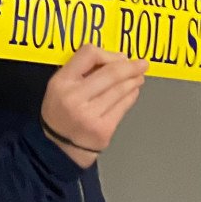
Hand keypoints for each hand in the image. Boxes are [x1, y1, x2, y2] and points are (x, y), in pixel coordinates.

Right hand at [40, 44, 147, 167]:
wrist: (58, 147)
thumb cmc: (62, 110)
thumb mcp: (61, 84)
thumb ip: (83, 68)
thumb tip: (118, 58)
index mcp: (62, 82)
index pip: (89, 54)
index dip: (107, 53)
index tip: (119, 57)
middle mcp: (74, 98)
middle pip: (111, 73)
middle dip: (130, 67)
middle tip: (142, 64)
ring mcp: (90, 116)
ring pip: (120, 90)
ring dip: (134, 81)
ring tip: (139, 76)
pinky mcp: (103, 130)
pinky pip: (123, 107)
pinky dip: (131, 96)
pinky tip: (133, 91)